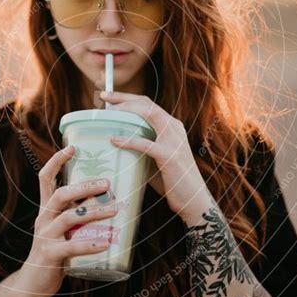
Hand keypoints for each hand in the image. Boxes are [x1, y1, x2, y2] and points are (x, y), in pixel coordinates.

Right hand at [21, 146, 118, 296]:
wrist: (34, 282)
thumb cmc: (55, 251)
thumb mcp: (63, 228)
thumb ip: (77, 214)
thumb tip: (106, 199)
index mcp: (46, 208)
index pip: (45, 178)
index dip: (57, 161)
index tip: (73, 147)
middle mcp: (44, 218)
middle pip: (61, 194)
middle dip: (85, 186)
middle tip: (108, 183)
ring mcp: (45, 236)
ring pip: (70, 217)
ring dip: (95, 212)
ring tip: (116, 210)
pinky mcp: (50, 254)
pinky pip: (72, 246)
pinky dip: (91, 244)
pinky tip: (107, 243)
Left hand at [99, 90, 210, 218]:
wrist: (193, 199)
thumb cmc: (172, 180)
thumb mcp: (157, 157)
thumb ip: (143, 146)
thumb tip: (115, 142)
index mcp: (172, 126)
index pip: (148, 104)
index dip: (127, 97)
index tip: (108, 97)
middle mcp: (174, 128)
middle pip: (147, 104)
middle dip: (123, 98)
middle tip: (103, 97)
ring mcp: (173, 141)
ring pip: (149, 114)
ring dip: (126, 111)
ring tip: (107, 113)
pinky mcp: (170, 156)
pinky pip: (146, 144)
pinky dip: (128, 140)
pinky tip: (114, 140)